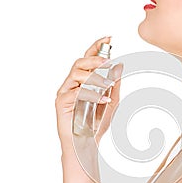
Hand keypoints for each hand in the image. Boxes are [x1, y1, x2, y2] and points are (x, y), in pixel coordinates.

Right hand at [55, 36, 122, 150]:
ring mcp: (66, 92)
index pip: (88, 59)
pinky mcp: (61, 102)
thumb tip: (119, 66)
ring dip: (94, 77)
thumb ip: (114, 85)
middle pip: (80, 63)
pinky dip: (91, 94)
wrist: (87, 143)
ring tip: (107, 85)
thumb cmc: (97, 124)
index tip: (108, 39)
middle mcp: (73, 83)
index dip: (97, 47)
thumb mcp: (112, 102)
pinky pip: (76, 92)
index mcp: (84, 80)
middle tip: (107, 62)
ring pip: (76, 74)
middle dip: (94, 60)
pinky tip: (103, 99)